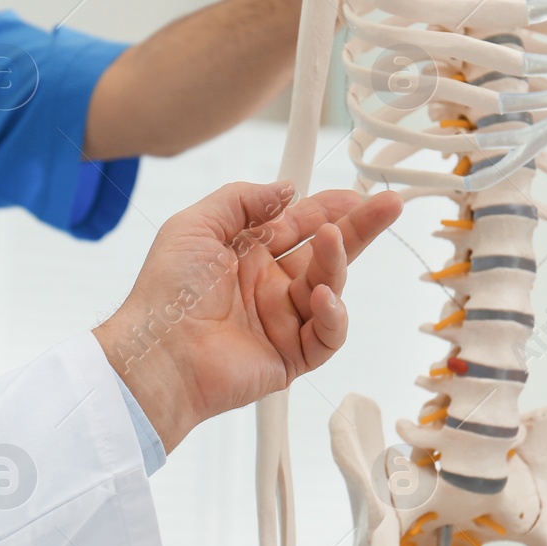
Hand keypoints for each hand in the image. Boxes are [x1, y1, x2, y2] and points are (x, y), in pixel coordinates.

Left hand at [94, 181, 401, 449]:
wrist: (158, 353)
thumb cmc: (166, 291)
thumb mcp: (197, 224)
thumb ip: (242, 199)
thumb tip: (286, 189)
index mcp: (248, 253)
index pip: (300, 225)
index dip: (329, 208)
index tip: (356, 192)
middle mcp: (269, 285)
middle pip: (326, 253)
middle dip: (358, 229)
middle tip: (388, 206)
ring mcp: (282, 320)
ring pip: (330, 287)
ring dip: (337, 262)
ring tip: (331, 241)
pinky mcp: (291, 356)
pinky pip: (327, 335)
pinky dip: (332, 315)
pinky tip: (323, 296)